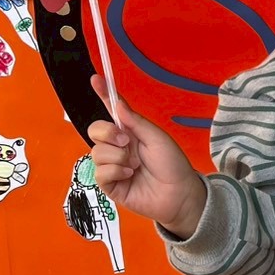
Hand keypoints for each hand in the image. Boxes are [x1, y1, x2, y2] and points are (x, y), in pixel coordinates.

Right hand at [87, 74, 206, 237]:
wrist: (179, 194)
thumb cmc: (173, 165)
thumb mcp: (157, 138)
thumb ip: (135, 122)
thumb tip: (117, 104)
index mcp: (130, 132)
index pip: (112, 111)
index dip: (103, 95)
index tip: (96, 79)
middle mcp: (118, 147)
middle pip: (95, 131)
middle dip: (108, 133)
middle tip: (127, 142)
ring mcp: (113, 166)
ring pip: (96, 152)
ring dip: (117, 156)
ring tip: (135, 165)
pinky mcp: (110, 185)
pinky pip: (99, 173)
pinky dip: (115, 172)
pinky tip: (129, 175)